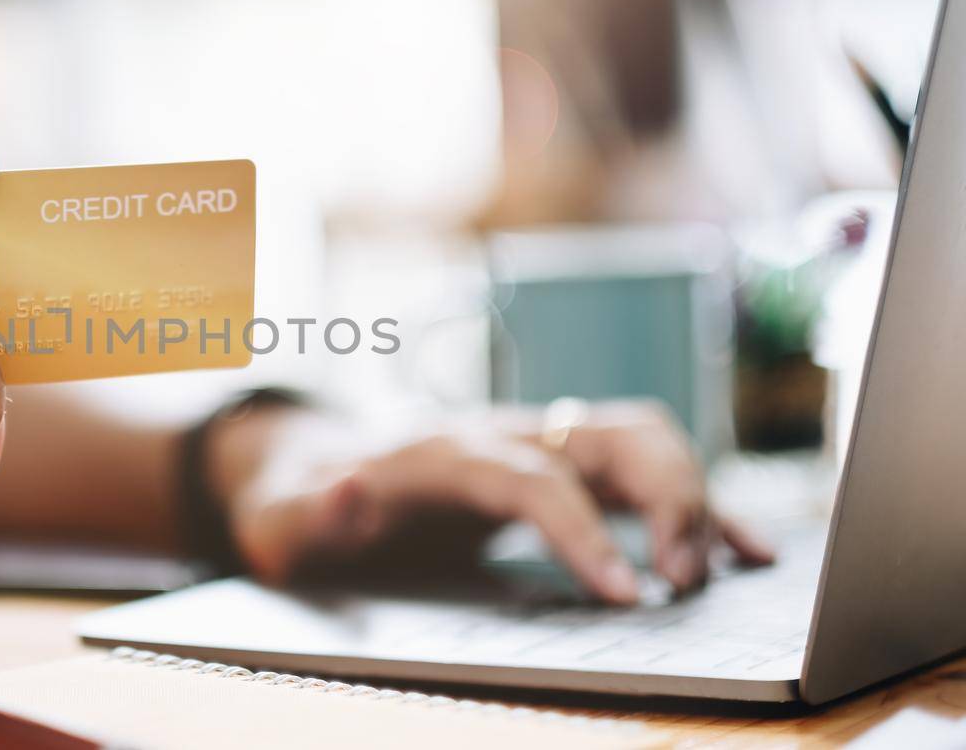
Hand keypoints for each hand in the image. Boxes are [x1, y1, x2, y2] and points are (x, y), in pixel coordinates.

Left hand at [208, 401, 773, 603]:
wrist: (303, 466)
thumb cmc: (295, 505)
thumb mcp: (280, 521)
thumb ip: (309, 513)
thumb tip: (343, 493)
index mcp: (440, 453)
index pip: (530, 478)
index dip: (582, 530)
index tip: (627, 594)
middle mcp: (499, 433)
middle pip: (606, 433)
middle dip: (663, 497)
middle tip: (683, 582)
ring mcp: (534, 441)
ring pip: (639, 437)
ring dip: (691, 493)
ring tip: (715, 573)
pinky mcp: (558, 465)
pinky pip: (645, 466)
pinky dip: (701, 500)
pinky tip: (748, 549)